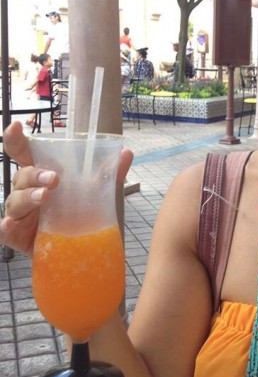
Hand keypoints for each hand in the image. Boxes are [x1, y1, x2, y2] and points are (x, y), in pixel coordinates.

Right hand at [0, 121, 132, 254]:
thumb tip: (126, 153)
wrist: (79, 250)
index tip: (15, 127)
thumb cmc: (79, 215)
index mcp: (40, 176)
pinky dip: (6, 227)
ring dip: (28, 197)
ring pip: (15, 201)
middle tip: (54, 179)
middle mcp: (26, 192)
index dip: (15, 139)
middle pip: (22, 176)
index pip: (23, 154)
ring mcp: (20, 214)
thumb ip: (108, 175)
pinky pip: (5, 231)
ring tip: (45, 197)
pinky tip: (10, 224)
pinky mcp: (17, 236)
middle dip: (35, 175)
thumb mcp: (95, 194)